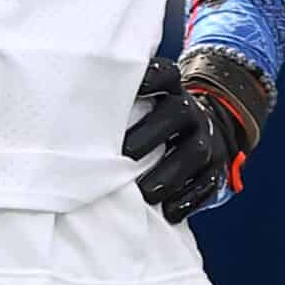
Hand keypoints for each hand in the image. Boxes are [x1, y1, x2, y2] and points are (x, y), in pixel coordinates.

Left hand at [124, 50, 266, 222]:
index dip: (151, 77)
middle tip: (126, 156)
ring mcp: (206, 139)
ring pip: (195, 152)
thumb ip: (116, 108)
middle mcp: (189, 111)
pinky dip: (189, 198)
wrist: (203, 133)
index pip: (165, 74)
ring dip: (170, 173)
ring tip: (146, 193)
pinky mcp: (216, 168)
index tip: (135, 86)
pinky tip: (169, 211)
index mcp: (169, 91)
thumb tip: (68, 117)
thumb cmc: (152, 123)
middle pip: (177, 113)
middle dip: (150, 134)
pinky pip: (208, 182)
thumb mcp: (142, 106)